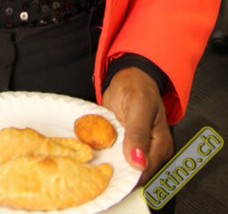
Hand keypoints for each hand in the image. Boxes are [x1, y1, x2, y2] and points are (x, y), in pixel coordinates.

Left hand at [102, 67, 173, 183]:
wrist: (129, 76)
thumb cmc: (137, 86)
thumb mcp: (138, 106)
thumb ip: (138, 134)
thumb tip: (138, 163)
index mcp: (160, 146)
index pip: (144, 174)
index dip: (126, 178)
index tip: (105, 177)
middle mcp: (152, 152)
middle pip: (133, 175)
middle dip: (115, 174)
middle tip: (94, 172)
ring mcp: (137, 149)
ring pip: (123, 168)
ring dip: (108, 166)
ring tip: (92, 164)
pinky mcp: (125, 145)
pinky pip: (115, 157)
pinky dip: (105, 156)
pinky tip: (95, 154)